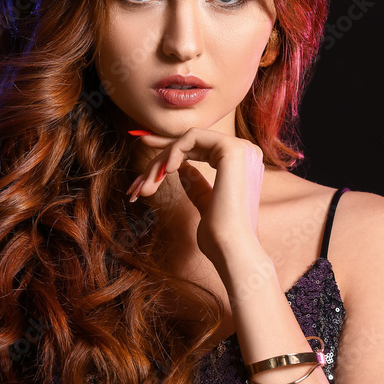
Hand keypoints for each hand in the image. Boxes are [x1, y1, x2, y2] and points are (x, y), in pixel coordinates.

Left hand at [126, 127, 264, 261]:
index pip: (200, 146)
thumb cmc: (219, 234)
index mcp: (241, 164)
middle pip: (191, 142)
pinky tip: (167, 171)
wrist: (230, 246)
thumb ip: (197, 184)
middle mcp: (245, 151)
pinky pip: (192, 137)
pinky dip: (174, 152)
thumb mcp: (205, 203)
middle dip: (160, 158)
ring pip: (188, 140)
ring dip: (163, 161)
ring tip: (148, 186)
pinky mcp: (231, 148)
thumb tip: (183, 168)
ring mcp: (241, 148)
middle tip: (139, 182)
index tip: (145, 146)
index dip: (171, 146)